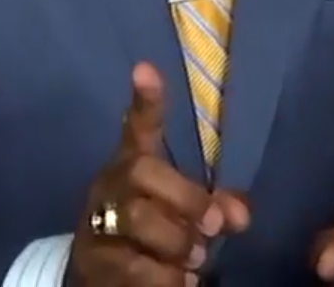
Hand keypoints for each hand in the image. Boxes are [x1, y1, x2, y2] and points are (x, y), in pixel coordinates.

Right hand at [67, 62, 249, 286]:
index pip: (138, 126)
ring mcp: (96, 223)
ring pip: (139, 219)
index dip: (145, 99)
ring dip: (178, 244)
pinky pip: (135, 267)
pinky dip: (167, 279)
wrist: (97, 280)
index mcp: (131, 166)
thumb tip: (241, 214)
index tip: (146, 69)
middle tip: (212, 228)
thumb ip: (212, 207)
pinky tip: (178, 282)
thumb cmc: (148, 237)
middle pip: (142, 171)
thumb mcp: (178, 216)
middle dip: (187, 199)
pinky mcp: (92, 264)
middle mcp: (110, 186)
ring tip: (195, 263)